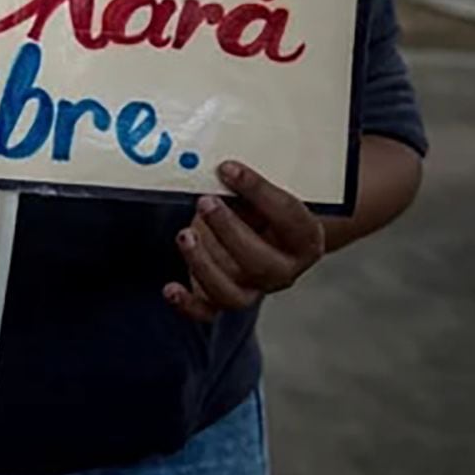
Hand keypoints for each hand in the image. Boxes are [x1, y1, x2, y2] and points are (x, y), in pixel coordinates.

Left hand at [165, 161, 324, 322]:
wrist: (262, 233)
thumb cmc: (261, 207)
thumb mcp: (264, 191)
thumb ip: (251, 181)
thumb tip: (222, 163)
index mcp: (304, 239)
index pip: (289, 217)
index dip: (259, 191)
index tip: (229, 168)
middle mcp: (282, 270)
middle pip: (260, 263)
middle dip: (229, 231)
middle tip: (206, 202)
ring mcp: (252, 288)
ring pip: (231, 292)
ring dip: (204, 263)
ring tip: (186, 235)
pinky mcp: (221, 297)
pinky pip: (206, 311)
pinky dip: (187, 304)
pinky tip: (170, 288)